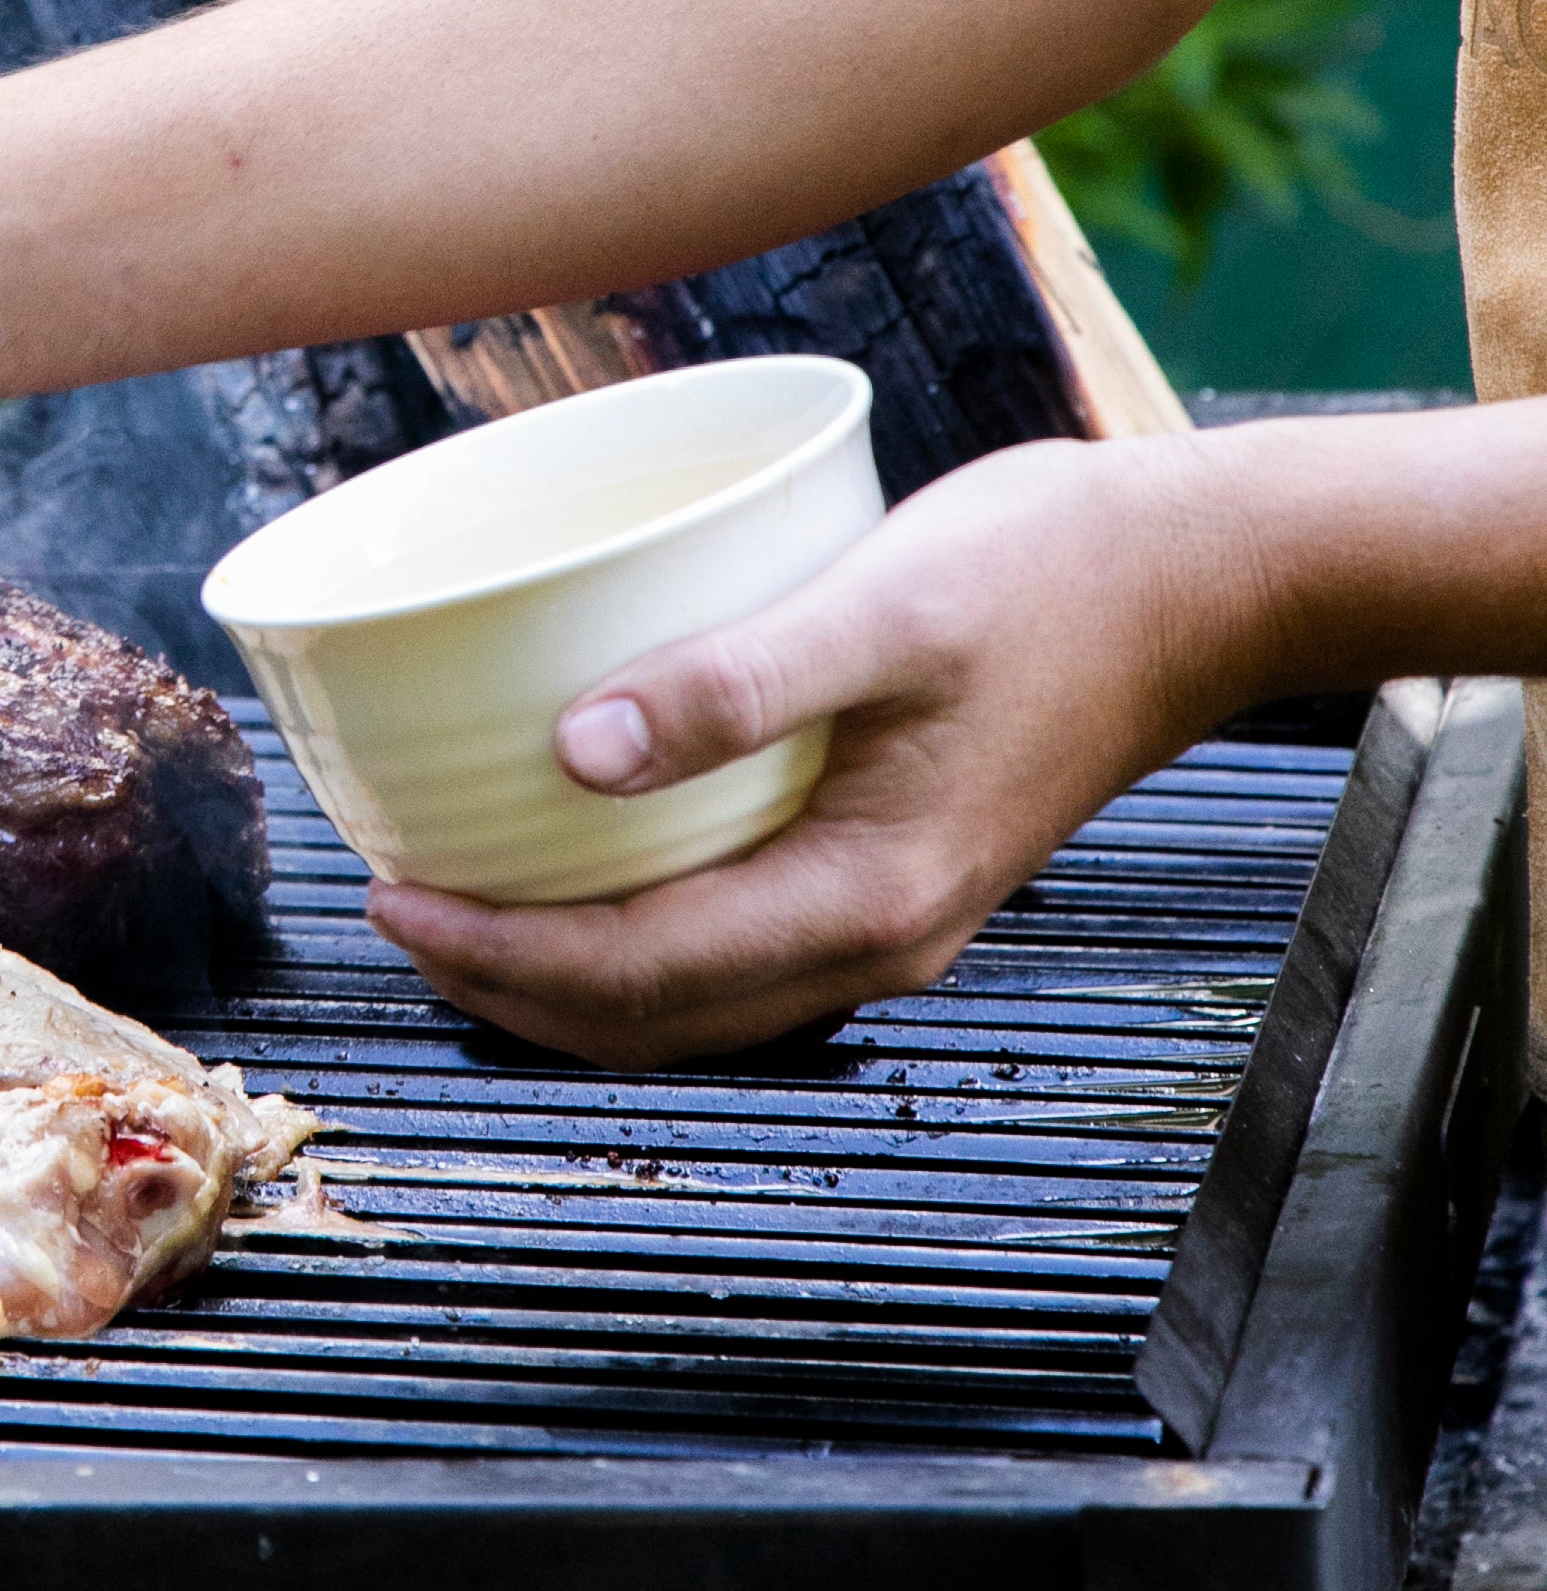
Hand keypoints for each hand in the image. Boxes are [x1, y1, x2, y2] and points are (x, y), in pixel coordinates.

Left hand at [367, 435, 1273, 1067]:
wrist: (1202, 580)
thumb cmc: (1052, 574)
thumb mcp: (882, 608)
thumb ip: (733, 682)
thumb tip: (573, 750)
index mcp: (865, 899)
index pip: (634, 975)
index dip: (494, 952)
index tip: (388, 891)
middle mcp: (876, 940)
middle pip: (650, 1016)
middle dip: (505, 984)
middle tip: (390, 901)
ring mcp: (892, 917)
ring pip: (692, 997)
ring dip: (567, 973)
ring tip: (461, 899)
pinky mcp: (898, 869)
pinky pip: (738, 943)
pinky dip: (641, 932)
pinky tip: (592, 858)